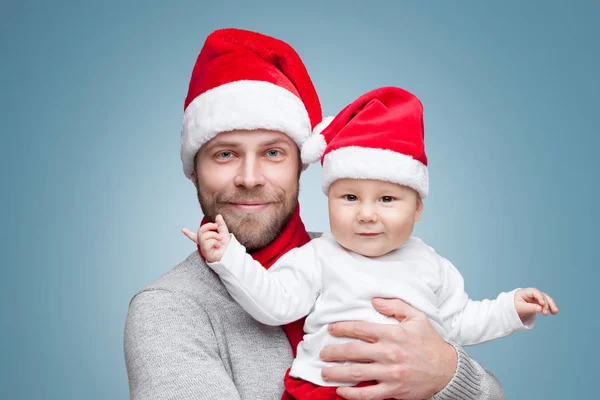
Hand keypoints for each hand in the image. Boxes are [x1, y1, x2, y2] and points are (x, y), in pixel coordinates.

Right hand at [182, 214, 229, 262]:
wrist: (231, 253)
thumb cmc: (227, 245)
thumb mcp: (224, 232)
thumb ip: (221, 224)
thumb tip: (218, 216)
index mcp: (206, 239)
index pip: (195, 236)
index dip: (188, 233)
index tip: (182, 229)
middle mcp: (203, 243)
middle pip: (200, 231)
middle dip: (209, 226)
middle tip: (217, 227)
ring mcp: (204, 248)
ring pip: (204, 236)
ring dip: (214, 235)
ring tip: (219, 239)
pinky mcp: (206, 252)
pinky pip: (207, 243)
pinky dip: (214, 242)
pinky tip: (217, 245)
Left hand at [320, 298, 456, 399]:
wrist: (447, 370)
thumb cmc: (430, 342)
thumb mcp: (417, 317)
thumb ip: (395, 306)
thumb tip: (375, 301)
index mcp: (393, 334)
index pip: (361, 329)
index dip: (342, 328)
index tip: (331, 329)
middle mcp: (389, 354)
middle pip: (353, 351)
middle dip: (334, 352)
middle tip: (322, 352)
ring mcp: (390, 374)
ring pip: (357, 373)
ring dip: (337, 373)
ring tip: (324, 372)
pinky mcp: (394, 391)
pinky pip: (368, 395)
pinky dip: (352, 395)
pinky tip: (340, 392)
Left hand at [514, 287, 557, 321]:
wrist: (511, 310)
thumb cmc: (513, 307)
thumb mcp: (520, 308)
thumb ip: (529, 308)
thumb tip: (540, 308)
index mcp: (524, 292)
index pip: (534, 292)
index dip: (540, 297)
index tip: (542, 304)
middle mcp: (531, 294)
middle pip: (542, 295)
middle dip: (546, 303)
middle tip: (546, 312)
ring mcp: (535, 298)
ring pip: (546, 299)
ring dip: (551, 305)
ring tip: (555, 312)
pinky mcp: (538, 303)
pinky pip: (545, 304)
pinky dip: (550, 308)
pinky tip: (554, 313)